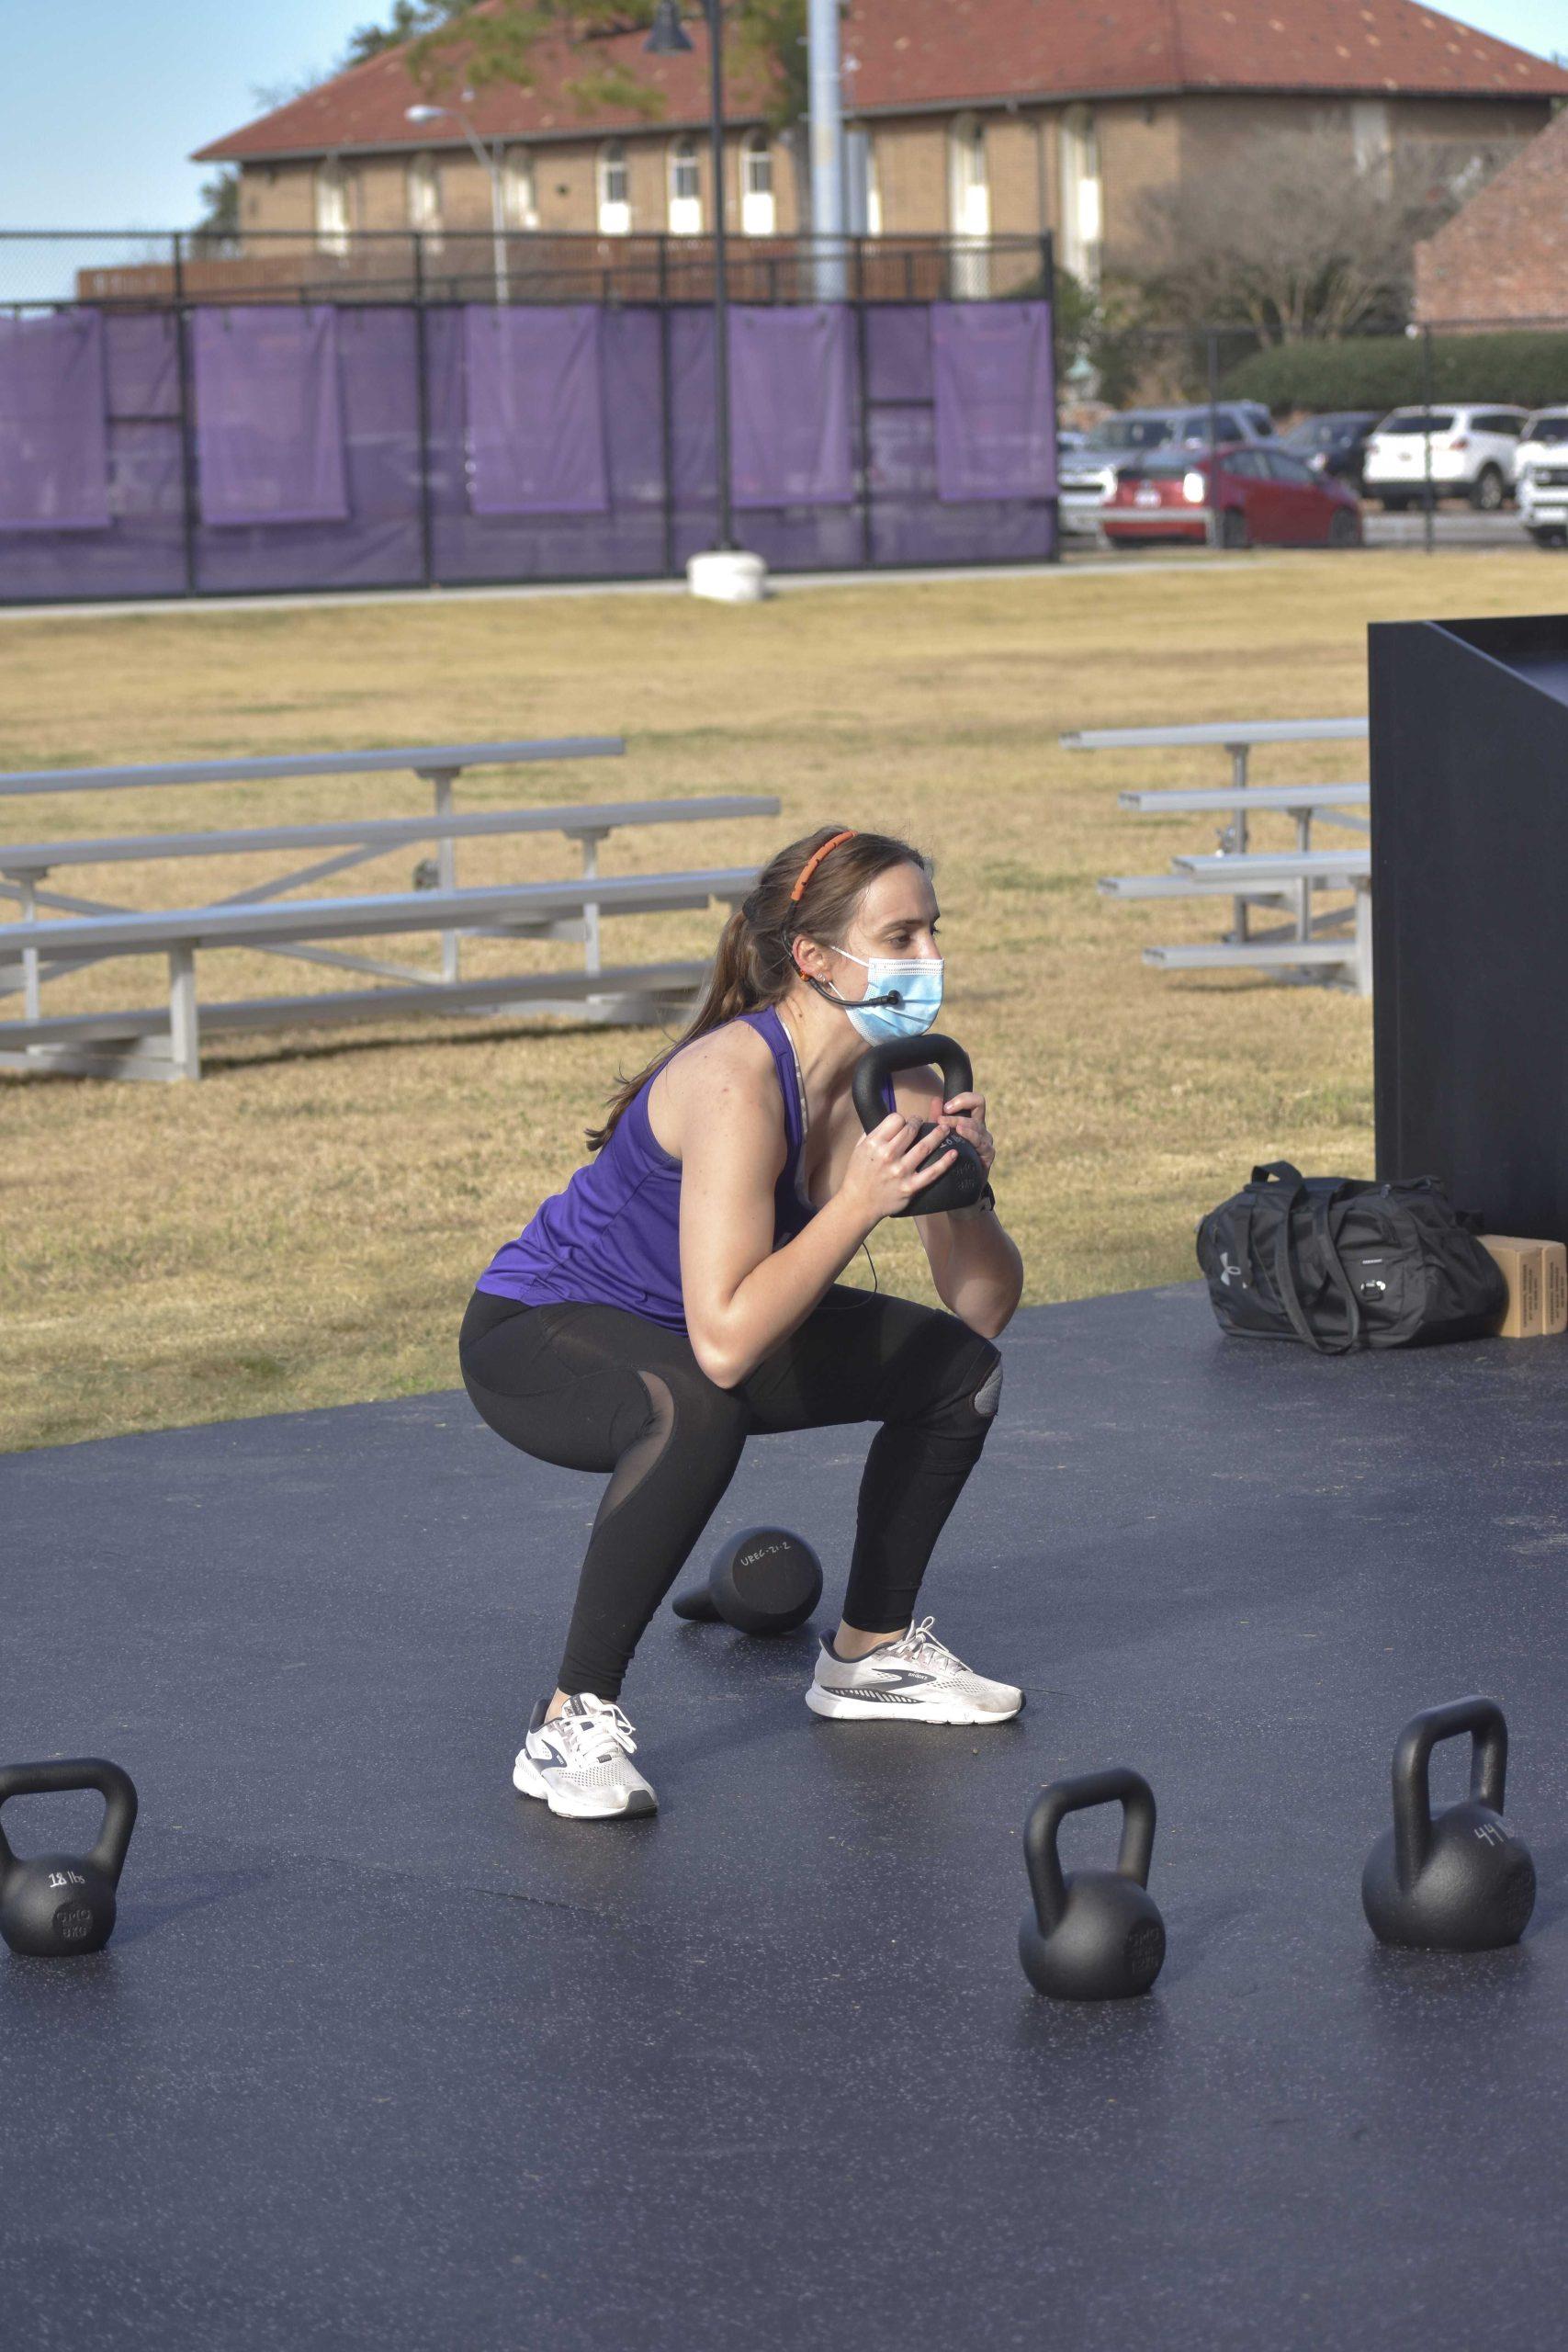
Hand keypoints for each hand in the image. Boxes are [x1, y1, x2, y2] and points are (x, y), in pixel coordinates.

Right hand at [838, 1111, 958, 1227]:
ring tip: (945, 1129)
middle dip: (919, 1122)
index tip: (905, 1122)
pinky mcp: (910, 1186)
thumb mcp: (859, 1149)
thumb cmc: (858, 1175)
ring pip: (924, 1147)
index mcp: (874, 1143)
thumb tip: (889, 1121)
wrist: (858, 1204)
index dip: (902, 1119)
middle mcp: (888, 1155)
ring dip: (938, 1135)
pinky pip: (932, 1173)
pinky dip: (945, 1162)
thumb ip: (872, 1133)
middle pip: (911, 1129)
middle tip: (924, 1122)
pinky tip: (954, 1153)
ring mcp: (900, 1171)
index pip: (895, 1119)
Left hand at [930, 1088, 995, 1179]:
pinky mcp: (988, 1154)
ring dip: (963, 1125)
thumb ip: (938, 1118)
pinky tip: (961, 1135)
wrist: (958, 1184)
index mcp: (972, 1120)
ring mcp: (986, 1141)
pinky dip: (971, 1138)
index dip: (964, 1099)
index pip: (976, 1101)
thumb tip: (936, 1100)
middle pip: (977, 1111)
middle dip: (957, 1115)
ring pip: (978, 1127)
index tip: (946, 1107)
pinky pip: (982, 1144)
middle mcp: (981, 1128)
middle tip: (940, 1120)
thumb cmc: (947, 1156)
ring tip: (951, 1127)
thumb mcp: (940, 1135)